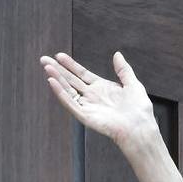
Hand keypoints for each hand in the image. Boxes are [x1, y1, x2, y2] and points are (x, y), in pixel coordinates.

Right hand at [40, 51, 156, 146]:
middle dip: (57, 70)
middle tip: (44, 59)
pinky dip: (61, 93)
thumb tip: (117, 54)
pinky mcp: (85, 115)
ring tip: (46, 67)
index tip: (59, 56)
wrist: (139, 127)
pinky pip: (70, 103)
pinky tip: (52, 82)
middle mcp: (92, 96)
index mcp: (102, 88)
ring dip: (57, 79)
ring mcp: (88, 106)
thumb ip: (123, 70)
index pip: (82, 74)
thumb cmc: (139, 110)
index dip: (70, 65)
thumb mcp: (133, 84)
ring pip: (68, 90)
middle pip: (71, 80)